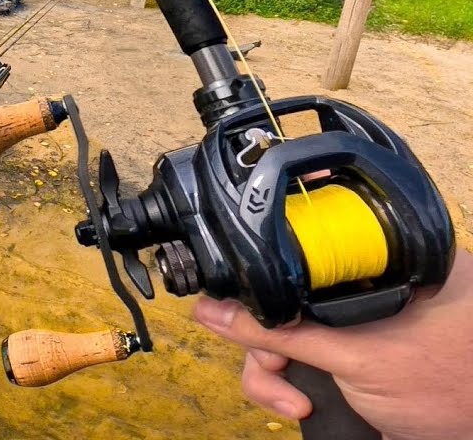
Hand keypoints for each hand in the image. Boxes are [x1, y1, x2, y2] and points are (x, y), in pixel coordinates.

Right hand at [194, 249, 472, 439]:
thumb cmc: (453, 390)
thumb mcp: (354, 358)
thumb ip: (281, 334)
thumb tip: (216, 310)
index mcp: (376, 265)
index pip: (297, 259)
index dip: (263, 287)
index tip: (244, 315)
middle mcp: (364, 290)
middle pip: (282, 304)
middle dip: (268, 348)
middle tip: (279, 377)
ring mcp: (355, 328)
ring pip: (284, 339)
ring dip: (274, 376)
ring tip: (294, 404)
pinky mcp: (348, 361)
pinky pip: (298, 364)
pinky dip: (289, 385)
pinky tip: (302, 405)